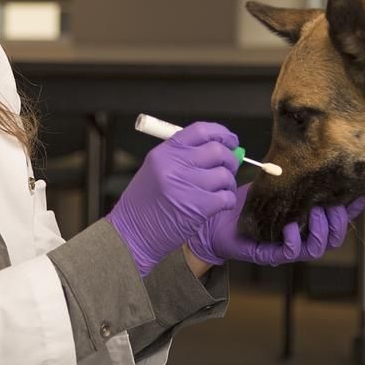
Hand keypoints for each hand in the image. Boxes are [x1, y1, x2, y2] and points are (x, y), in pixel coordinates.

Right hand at [107, 122, 238, 275]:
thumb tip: (220, 148)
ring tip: (221, 189)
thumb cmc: (145, 203)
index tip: (231, 141)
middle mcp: (175, 165)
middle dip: (230, 158)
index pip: (201, 130)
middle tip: (229, 167)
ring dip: (228, 182)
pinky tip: (219, 204)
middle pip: (217, 150)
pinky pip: (226, 197)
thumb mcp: (156, 169)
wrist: (133, 233)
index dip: (222, 133)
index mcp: (165, 152)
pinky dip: (227, 201)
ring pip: (224, 175)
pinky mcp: (198, 207)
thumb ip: (184, 156)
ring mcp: (187, 185)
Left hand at [188, 185, 364, 266]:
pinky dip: (295, 240)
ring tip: (315, 212)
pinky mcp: (271, 254)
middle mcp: (303, 235)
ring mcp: (289, 247)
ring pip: (318, 247)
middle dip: (339, 219)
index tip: (359, 195)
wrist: (218, 216)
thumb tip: (318, 157)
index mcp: (308, 219)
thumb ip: (299, 176)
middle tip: (331, 203)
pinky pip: (292, 253)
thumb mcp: (278, 182)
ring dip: (321, 229)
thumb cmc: (249, 200)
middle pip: (335, 236)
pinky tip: (291, 227)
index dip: (352, 209)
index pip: (338, 217)